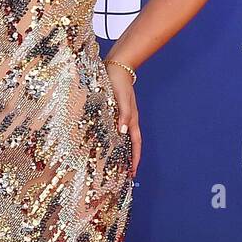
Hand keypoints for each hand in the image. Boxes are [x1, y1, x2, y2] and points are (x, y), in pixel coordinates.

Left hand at [104, 62, 141, 177]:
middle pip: (130, 144)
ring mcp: (122, 116)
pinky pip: (115, 130)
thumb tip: (123, 132)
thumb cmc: (118, 82)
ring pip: (122, 138)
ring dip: (120, 151)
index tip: (134, 172)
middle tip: (124, 174)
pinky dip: (113, 140)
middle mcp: (128, 120)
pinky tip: (106, 145)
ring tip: (115, 165)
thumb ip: (124, 114)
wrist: (116, 67)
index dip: (135, 158)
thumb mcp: (121, 98)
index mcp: (132, 119)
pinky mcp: (114, 112)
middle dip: (128, 159)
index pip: (136, 143)